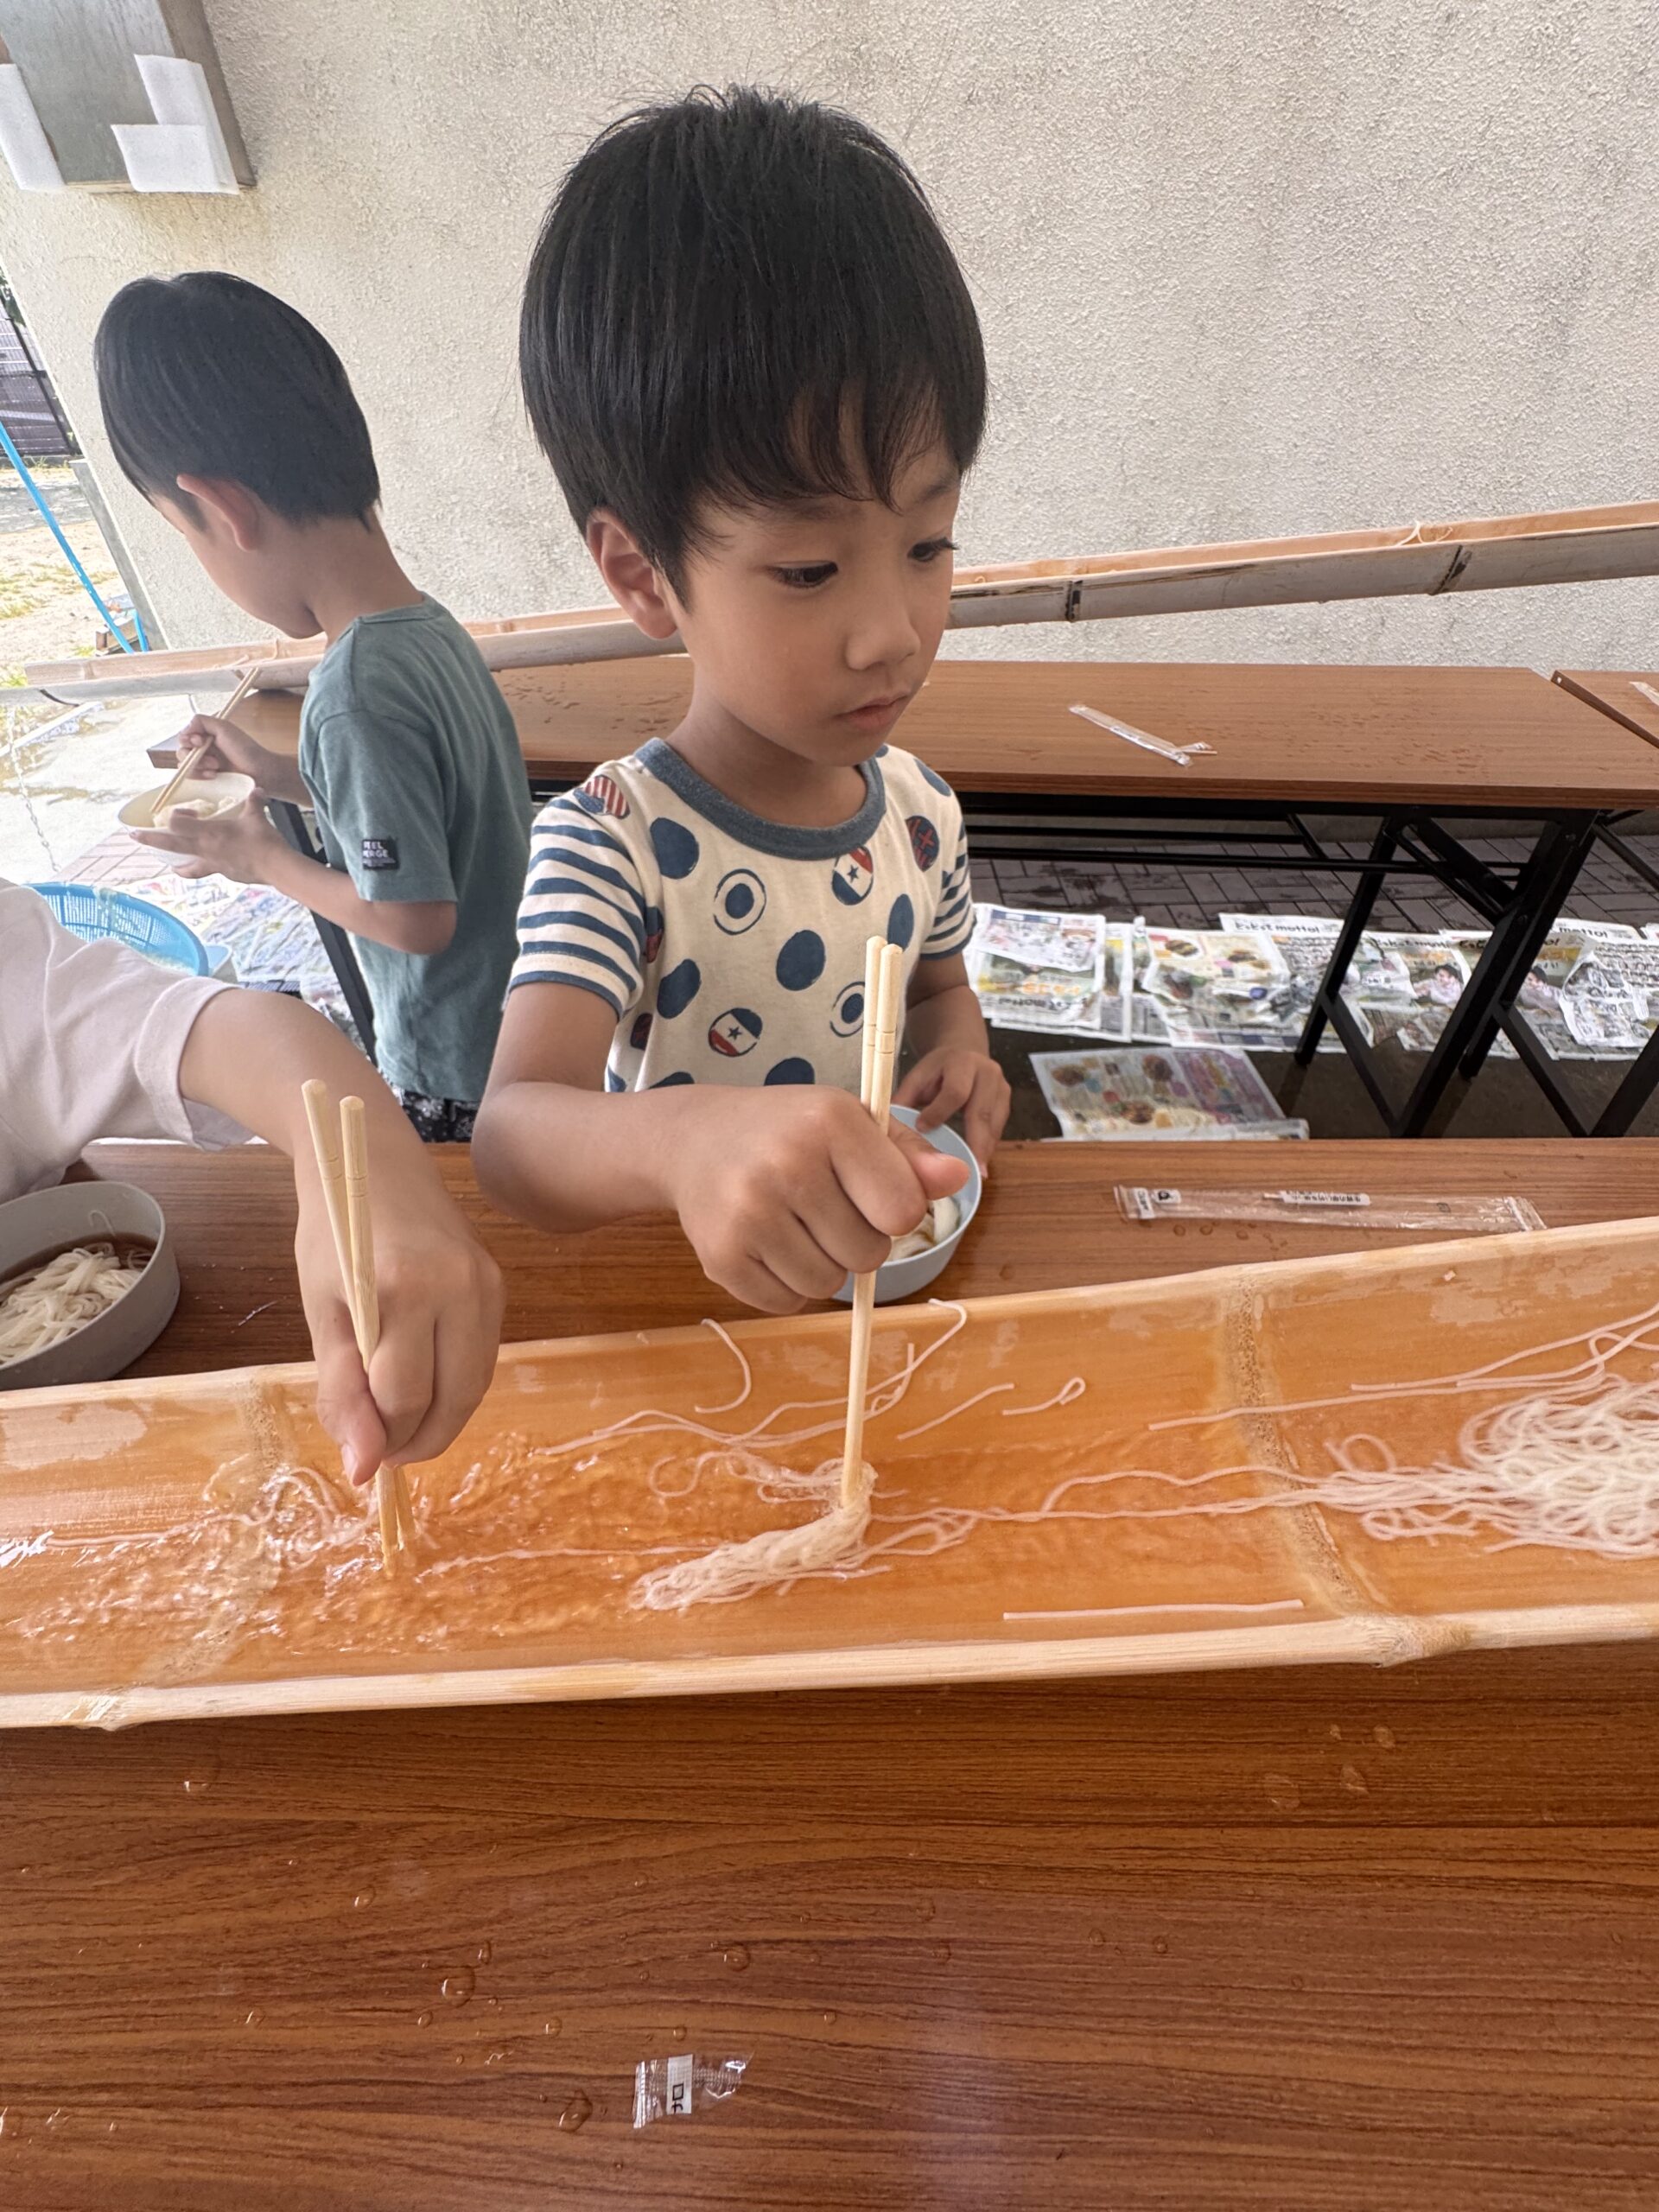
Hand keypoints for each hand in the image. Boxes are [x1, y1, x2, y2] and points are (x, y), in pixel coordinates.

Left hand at [133, 792, 287, 883]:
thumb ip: (253, 800)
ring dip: (176, 864)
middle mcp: (204, 849)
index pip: (177, 824)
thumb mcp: (256, 815)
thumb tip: (257, 789)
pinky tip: (209, 866)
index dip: (175, 816)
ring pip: (185, 867)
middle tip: (133, 836)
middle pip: (169, 845)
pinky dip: (204, 869)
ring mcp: (213, 864)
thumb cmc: (264, 840)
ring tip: (170, 865)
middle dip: (149, 839)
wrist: (276, 867)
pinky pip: (207, 872)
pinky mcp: (223, 874)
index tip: (184, 812)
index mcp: (209, 832)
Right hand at [173, 712, 294, 793]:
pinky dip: (200, 776)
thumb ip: (202, 721)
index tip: (199, 741)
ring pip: (184, 765)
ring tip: (216, 767)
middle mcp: (202, 749)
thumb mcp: (225, 728)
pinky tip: (214, 776)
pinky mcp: (205, 779)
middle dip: (195, 755)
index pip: (184, 736)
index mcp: (206, 735)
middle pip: (181, 751)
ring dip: (199, 766)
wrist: (260, 772)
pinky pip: (191, 777)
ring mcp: (204, 765)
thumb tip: (186, 728)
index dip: (187, 739)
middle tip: (214, 760)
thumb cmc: (246, 750)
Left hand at [294, 1166, 503, 1483]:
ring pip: (476, 1386)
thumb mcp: (322, 1312)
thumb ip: (341, 1390)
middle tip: (382, 1455)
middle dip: (417, 1441)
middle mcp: (459, 1287)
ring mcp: (487, 1285)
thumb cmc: (334, 1234)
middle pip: (453, 1400)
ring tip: (400, 1427)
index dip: (379, 1440)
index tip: (358, 1454)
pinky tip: (424, 1387)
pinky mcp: (499, 1285)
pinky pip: (483, 1358)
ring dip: (441, 1419)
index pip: (403, 1397)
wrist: (371, 1162)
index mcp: (403, 1289)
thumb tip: (361, 1469)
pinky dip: (455, 1386)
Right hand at [665, 1086, 968, 1314]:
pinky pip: (788, 1303)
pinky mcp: (720, 1256)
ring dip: (823, 1265)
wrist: (692, 1139)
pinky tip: (768, 1244)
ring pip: (828, 1284)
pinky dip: (787, 1284)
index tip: (868, 1192)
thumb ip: (908, 1157)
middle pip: (869, 1255)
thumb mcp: (850, 1124)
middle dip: (857, 1240)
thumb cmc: (787, 1131)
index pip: (902, 1211)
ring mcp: (748, 1213)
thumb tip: (960, 1177)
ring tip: (795, 1224)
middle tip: (824, 1207)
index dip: (894, 1211)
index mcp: (830, 1123)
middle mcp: (786, 1165)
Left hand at [895, 1047, 1010, 1168]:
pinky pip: (999, 1127)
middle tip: (972, 1170)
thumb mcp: (918, 1076)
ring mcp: (1001, 1086)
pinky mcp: (1006, 1100)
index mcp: (961, 1063)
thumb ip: (904, 1099)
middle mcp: (986, 1072)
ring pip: (994, 1123)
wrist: (964, 1051)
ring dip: (985, 1148)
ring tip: (978, 1172)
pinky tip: (980, 1160)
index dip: (939, 1112)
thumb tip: (886, 1128)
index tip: (922, 1129)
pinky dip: (988, 1145)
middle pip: (981, 1111)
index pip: (955, 1091)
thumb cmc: (937, 1070)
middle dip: (975, 1143)